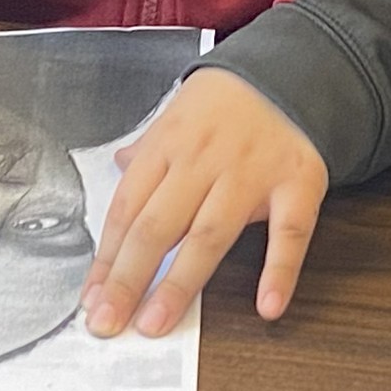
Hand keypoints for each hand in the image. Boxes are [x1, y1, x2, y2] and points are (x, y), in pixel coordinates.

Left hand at [81, 67, 327, 334]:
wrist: (295, 66)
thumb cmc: (227, 102)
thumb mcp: (176, 115)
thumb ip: (148, 150)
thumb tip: (118, 169)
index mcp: (167, 146)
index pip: (126, 209)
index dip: (106, 258)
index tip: (91, 300)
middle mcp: (204, 162)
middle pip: (157, 227)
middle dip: (128, 278)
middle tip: (108, 323)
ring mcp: (252, 174)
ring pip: (209, 235)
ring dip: (181, 283)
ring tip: (157, 323)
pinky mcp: (298, 184)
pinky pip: (290, 232)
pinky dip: (279, 269)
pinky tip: (267, 307)